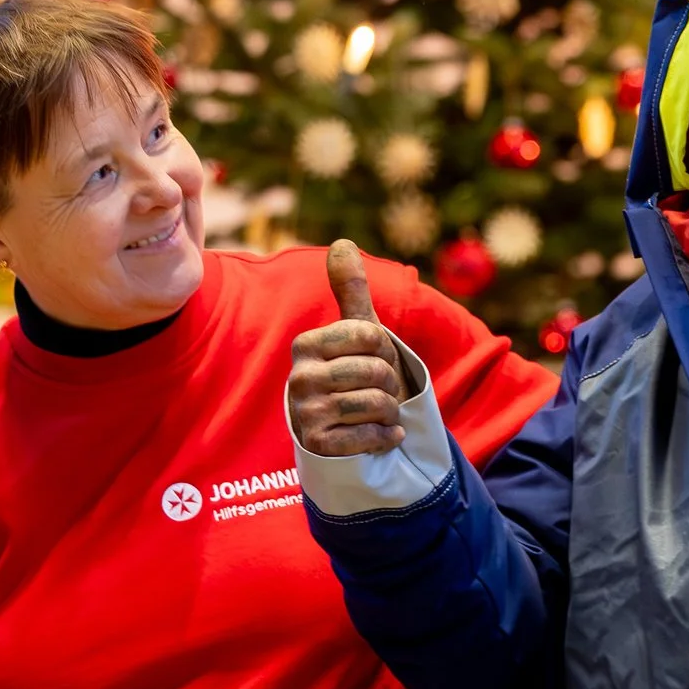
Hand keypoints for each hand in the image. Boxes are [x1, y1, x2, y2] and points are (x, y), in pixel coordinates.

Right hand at [289, 241, 410, 456]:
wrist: (349, 430)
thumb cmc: (357, 374)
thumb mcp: (358, 331)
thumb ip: (350, 290)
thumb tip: (341, 243)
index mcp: (306, 345)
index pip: (370, 335)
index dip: (385, 350)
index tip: (374, 360)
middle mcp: (299, 377)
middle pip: (376, 371)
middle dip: (390, 384)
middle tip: (379, 392)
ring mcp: (305, 413)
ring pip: (375, 403)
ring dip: (389, 412)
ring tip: (377, 413)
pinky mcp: (317, 445)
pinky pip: (368, 436)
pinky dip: (384, 437)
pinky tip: (378, 436)